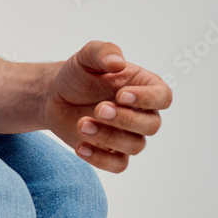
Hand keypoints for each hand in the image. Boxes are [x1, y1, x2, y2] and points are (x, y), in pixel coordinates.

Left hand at [43, 41, 171, 172]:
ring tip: (82, 124)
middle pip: (151, 126)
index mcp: (144, 88)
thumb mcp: (86, 56)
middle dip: (125, 119)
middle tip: (98, 109)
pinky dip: (101, 160)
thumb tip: (118, 62)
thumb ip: (103, 52)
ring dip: (109, 137)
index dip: (147, 99)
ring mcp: (128, 135)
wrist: (54, 95)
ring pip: (135, 146)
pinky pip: (118, 165)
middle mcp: (142, 114)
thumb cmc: (78, 74)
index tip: (121, 95)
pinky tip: (80, 147)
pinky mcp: (110, 152)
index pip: (163, 98)